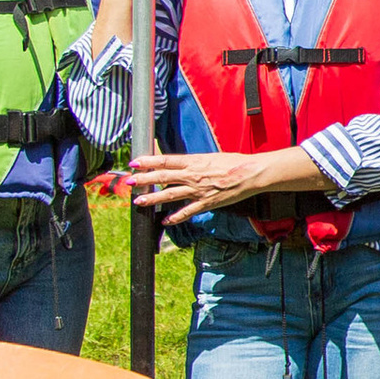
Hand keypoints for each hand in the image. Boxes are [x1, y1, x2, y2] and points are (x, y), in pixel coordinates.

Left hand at [126, 150, 293, 221]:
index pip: (166, 160)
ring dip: (153, 198)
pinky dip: (176, 217)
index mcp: (194, 161)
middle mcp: (193, 175)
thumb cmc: (233, 163)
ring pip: (171, 194)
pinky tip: (165, 221)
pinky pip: (188, 211)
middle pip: (163, 177)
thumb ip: (193, 162)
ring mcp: (198, 190)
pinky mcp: (206, 203)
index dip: (148, 161)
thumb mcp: (210, 157)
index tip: (134, 162)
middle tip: (129, 181)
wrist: (250, 173)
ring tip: (139, 201)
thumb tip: (178, 165)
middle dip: (144, 179)